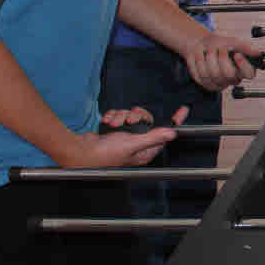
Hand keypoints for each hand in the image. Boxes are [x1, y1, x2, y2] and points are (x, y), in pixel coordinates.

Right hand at [66, 105, 189, 167]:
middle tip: (129, 120)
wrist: (81, 151)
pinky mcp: (115, 130)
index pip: (165, 134)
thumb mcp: (133, 144)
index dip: (175, 121)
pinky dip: (113, 116)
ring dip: (122, 116)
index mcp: (145, 151)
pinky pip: (120, 115)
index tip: (184, 110)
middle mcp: (137, 144)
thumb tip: (172, 133)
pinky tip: (107, 123)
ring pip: (132, 115)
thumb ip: (153, 137)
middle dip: (137, 116)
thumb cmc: (105, 154)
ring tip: (114, 124)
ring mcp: (125, 136)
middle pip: (147, 120)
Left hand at [182, 33, 262, 90]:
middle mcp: (233, 78)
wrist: (199, 44)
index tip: (237, 54)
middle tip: (219, 49)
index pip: (249, 74)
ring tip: (208, 51)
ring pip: (213, 74)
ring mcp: (219, 83)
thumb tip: (259, 52)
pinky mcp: (207, 84)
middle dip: (221, 58)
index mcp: (242, 69)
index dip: (243, 65)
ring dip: (208, 58)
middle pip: (228, 74)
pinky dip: (199, 63)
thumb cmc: (218, 44)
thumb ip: (245, 47)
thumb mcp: (232, 41)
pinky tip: (201, 57)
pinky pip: (202, 76)